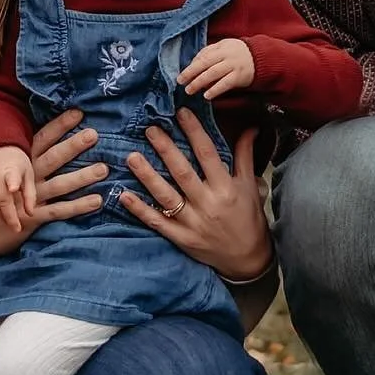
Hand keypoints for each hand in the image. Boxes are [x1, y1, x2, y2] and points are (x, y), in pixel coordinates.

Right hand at [0, 110, 105, 262]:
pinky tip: (97, 200)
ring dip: (82, 176)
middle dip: (73, 145)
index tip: (78, 113)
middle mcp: (29, 177)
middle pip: (53, 158)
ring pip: (60, 184)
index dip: (60, 126)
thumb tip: (59, 137)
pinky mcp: (35, 217)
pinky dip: (78, 206)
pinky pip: (59, 210)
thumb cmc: (6, 193)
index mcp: (24, 161)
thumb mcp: (17, 171)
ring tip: (103, 169)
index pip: (43, 139)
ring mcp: (32, 197)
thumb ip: (36, 156)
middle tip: (93, 134)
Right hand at [0, 146, 37, 230]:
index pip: (11, 176)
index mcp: (11, 169)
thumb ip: (30, 194)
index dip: (13, 182)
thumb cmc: (17, 163)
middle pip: (2, 200)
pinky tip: (1, 211)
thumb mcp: (28, 174)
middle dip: (10, 216)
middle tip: (17, 229)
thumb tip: (30, 214)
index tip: (14, 188)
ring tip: (12, 221)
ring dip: (2, 214)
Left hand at [122, 112, 272, 280]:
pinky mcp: (181, 239)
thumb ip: (245, 156)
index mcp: (226, 188)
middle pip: (183, 172)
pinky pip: (157, 222)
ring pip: (166, 196)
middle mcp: (208, 204)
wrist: (248, 260)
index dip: (194, 132)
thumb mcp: (250, 186)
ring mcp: (193, 223)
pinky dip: (140, 210)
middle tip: (151, 129)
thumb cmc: (249, 219)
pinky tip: (124, 195)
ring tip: (131, 156)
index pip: (208, 154)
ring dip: (147, 176)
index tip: (181, 113)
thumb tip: (250, 127)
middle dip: (166, 149)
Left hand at [178, 38, 255, 100]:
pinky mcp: (240, 77)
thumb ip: (209, 53)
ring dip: (200, 82)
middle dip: (192, 74)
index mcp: (221, 47)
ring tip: (190, 90)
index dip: (191, 66)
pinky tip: (207, 96)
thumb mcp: (223, 47)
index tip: (180, 76)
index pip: (202, 56)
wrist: (261, 57)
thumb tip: (192, 64)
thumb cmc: (237, 53)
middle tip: (181, 83)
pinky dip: (215, 90)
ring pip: (213, 74)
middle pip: (206, 64)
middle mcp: (227, 55)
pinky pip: (225, 84)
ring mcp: (234, 65)